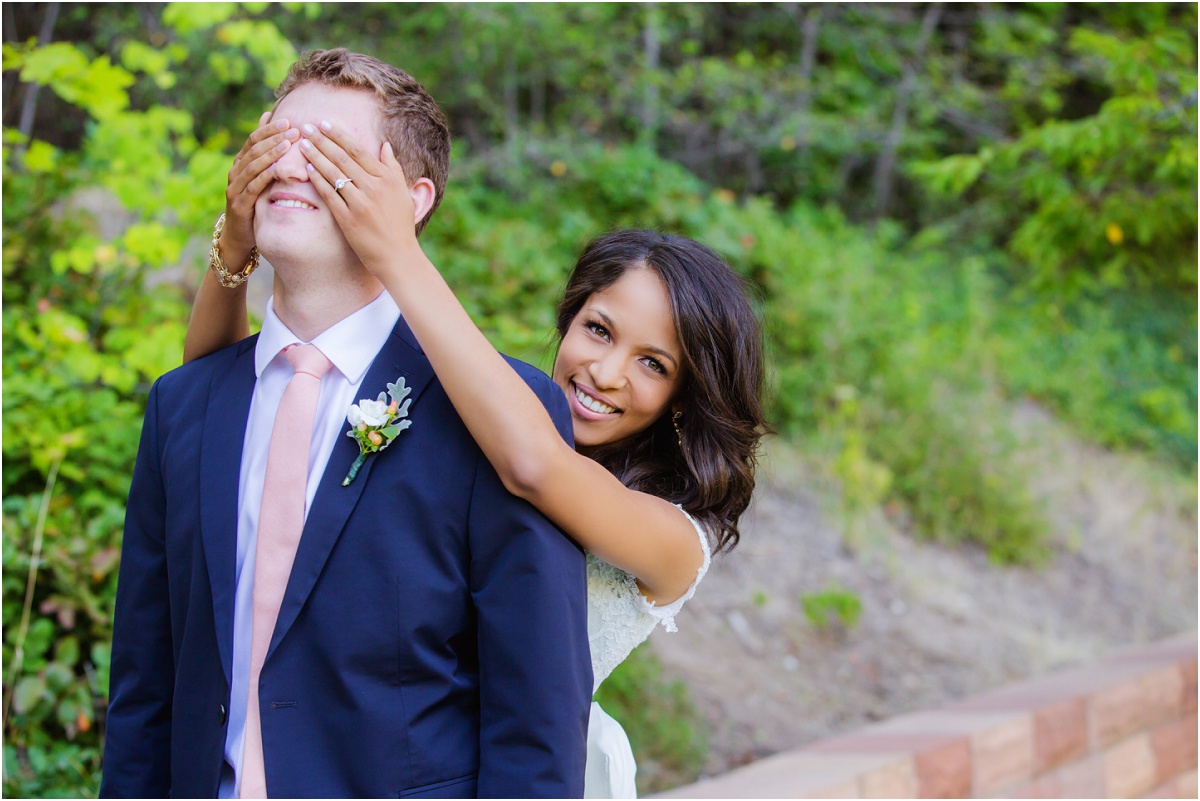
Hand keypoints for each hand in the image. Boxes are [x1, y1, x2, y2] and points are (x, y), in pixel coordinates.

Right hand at [222, 112, 299, 255]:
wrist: (239, 234)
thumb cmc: (254, 202)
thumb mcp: (260, 177)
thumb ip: (265, 155)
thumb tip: (268, 121)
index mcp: (240, 163)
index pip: (253, 139)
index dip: (269, 129)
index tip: (288, 121)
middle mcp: (235, 172)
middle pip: (254, 149)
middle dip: (274, 138)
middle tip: (293, 130)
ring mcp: (235, 188)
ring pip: (253, 166)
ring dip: (271, 154)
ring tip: (288, 145)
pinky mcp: (239, 204)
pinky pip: (253, 187)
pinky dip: (265, 176)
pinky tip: (277, 169)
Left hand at [295, 119, 434, 276]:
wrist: (398, 256)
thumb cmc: (401, 225)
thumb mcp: (403, 193)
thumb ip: (393, 168)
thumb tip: (385, 145)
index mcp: (386, 179)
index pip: (358, 150)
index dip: (339, 135)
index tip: (324, 124)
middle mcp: (373, 188)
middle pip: (342, 158)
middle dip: (322, 140)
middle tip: (305, 127)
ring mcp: (360, 203)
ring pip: (333, 174)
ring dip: (316, 156)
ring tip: (302, 144)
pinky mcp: (348, 219)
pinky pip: (330, 195)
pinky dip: (318, 181)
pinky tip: (307, 170)